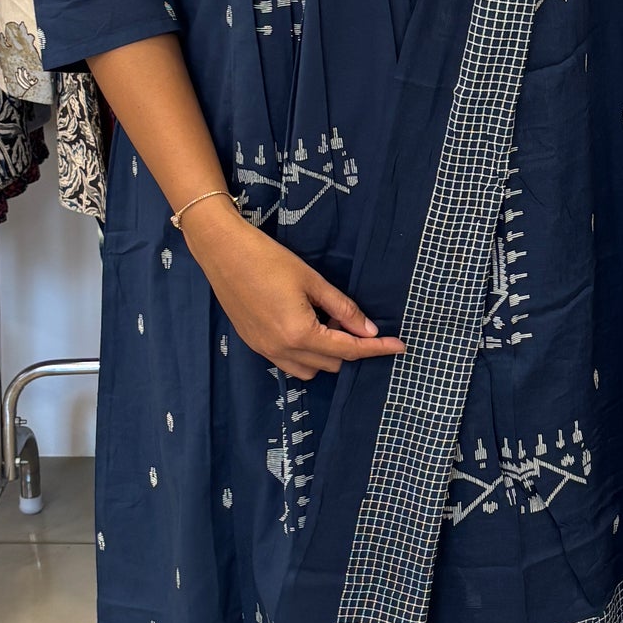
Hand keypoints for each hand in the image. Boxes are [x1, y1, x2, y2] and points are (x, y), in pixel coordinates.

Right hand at [182, 200, 405, 379]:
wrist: (223, 253)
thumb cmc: (268, 260)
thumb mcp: (312, 281)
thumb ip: (343, 309)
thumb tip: (369, 330)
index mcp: (300, 333)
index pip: (349, 350)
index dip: (376, 348)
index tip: (399, 346)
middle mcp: (282, 350)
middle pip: (331, 364)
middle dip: (349, 347)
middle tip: (349, 318)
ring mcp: (265, 351)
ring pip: (310, 369)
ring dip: (326, 354)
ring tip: (325, 321)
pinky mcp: (255, 345)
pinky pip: (289, 363)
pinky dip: (305, 353)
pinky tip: (305, 325)